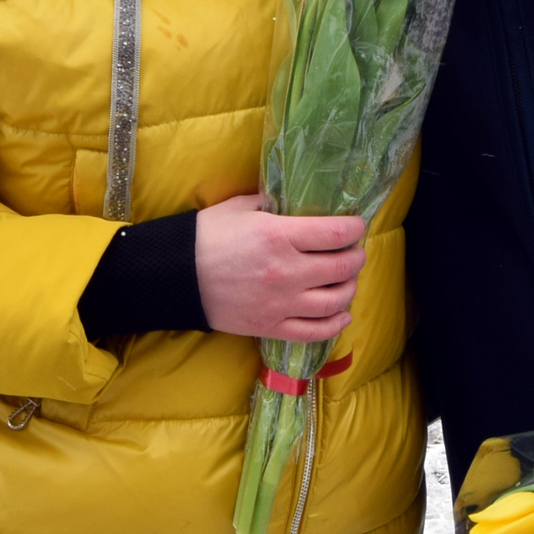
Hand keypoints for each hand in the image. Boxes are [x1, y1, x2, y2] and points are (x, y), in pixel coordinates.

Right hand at [194, 195, 366, 343]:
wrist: (176, 276)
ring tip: (347, 280)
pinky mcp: (271, 327)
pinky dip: (335, 324)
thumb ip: (275, 203)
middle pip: (343, 267)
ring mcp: (281, 304)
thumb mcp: (242, 206)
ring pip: (335, 301)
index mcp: (279, 236)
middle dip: (356, 257)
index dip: (355, 228)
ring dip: (349, 289)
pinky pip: (315, 332)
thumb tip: (300, 201)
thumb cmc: (208, 235)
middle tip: (353, 251)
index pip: (337, 234)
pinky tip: (342, 315)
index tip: (356, 225)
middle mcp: (286, 272)